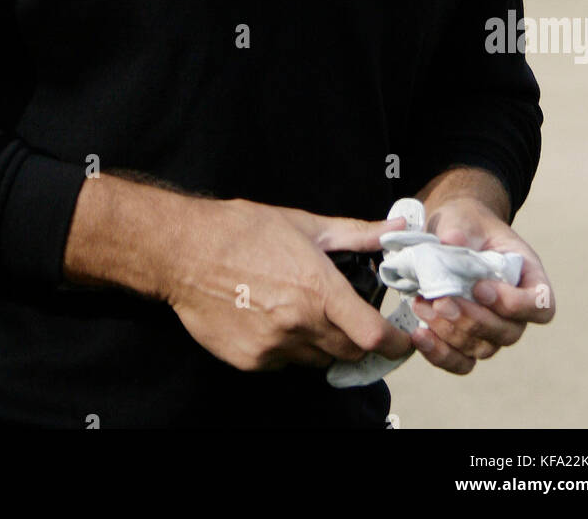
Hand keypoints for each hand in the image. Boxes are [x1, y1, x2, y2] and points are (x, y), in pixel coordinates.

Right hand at [167, 197, 413, 372]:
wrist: (186, 252)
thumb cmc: (243, 231)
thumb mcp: (305, 224)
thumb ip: (357, 234)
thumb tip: (397, 228)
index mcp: (318, 288)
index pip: (372, 335)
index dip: (395, 343)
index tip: (401, 340)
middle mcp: (299, 323)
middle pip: (349, 352)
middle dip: (358, 340)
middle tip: (351, 319)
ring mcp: (274, 346)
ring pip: (317, 359)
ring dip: (321, 342)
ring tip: (302, 309)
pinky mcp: (252, 361)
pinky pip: (285, 363)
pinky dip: (288, 347)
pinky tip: (272, 318)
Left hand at [408, 195, 554, 374]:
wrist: (449, 235)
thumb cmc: (467, 225)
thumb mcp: (466, 218)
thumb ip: (461, 229)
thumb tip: (450, 241)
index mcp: (529, 277)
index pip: (540, 306)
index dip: (515, 305)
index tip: (480, 287)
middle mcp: (516, 311)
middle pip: (508, 333)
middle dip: (473, 320)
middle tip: (442, 301)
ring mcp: (492, 330)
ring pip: (483, 349)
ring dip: (451, 332)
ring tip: (422, 305)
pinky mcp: (467, 341)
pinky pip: (461, 361)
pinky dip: (440, 354)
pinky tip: (419, 335)